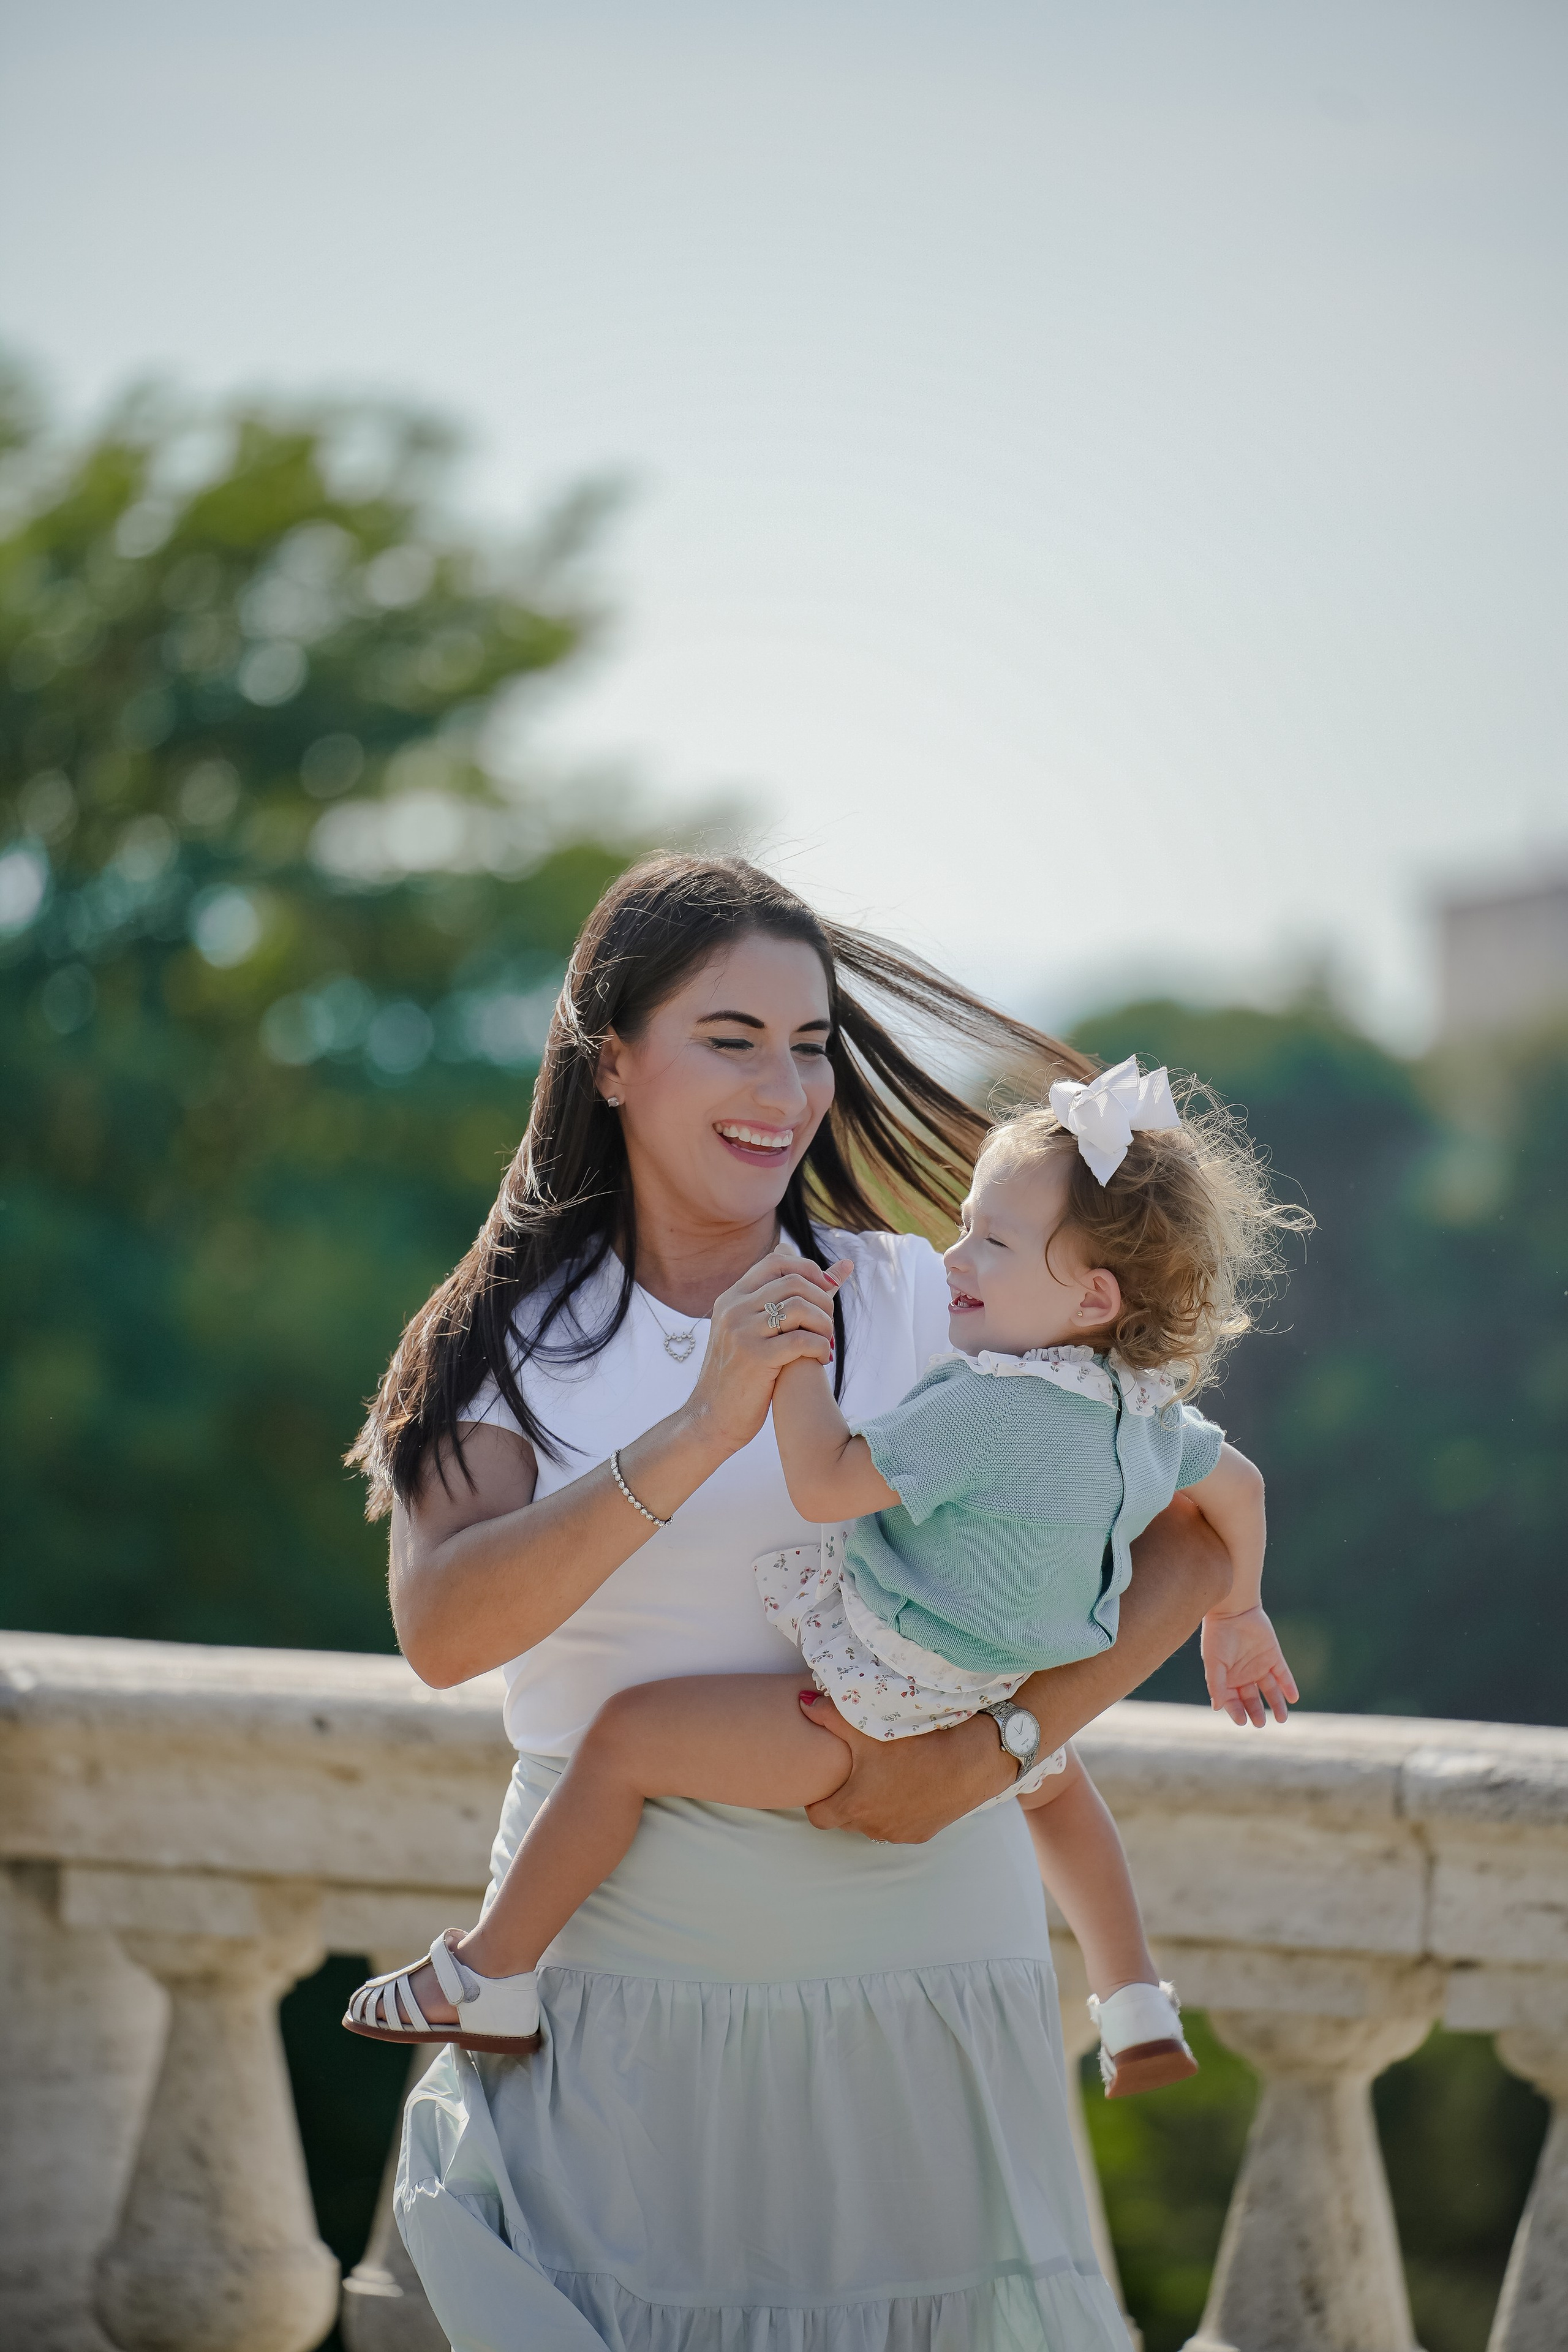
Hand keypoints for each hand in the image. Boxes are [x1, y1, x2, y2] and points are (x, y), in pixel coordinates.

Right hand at [684, 1252, 851, 1457]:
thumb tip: (838, 1269)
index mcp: (731, 1298)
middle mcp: (733, 1309)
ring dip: (824, 1324)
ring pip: (799, 1307)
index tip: (827, 1290)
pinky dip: (820, 1347)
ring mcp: (741, 1332)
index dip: (808, 1269)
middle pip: (793, 1281)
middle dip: (822, 1299)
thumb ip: (788, 1300)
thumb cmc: (741, 1376)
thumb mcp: (754, 1331)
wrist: (711, 1420)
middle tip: (828, 1324)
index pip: (775, 1261)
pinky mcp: (754, 1358)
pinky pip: (801, 1340)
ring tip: (826, 1343)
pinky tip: (822, 1360)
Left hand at [800, 1696, 1014, 1841]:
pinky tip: (910, 1786)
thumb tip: (802, 1702)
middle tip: (857, 1773)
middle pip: (845, 1820)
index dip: (818, 1800)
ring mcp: (899, 1833)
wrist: (969, 1762)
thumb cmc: (916, 1744)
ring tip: (885, 1777)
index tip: (827, 1782)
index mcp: (854, 1805)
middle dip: (846, 1800)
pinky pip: (900, 1826)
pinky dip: (899, 1811)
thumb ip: (828, 1715)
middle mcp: (873, 1826)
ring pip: (873, 1824)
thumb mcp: (867, 1726)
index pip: (818, 1817)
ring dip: (874, 1807)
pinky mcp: (922, 1834)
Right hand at [1201, 1604, 1298, 1726]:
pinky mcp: (1273, 1656)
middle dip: (1256, 1711)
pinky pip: (1283, 1675)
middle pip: (1252, 1698)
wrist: (1234, 1610)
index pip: (1232, 1701)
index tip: (1242, 1722)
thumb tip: (1216, 1708)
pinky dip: (1288, 1686)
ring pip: (1270, 1690)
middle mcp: (1244, 1674)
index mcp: (1227, 1678)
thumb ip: (1216, 1684)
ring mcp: (1259, 1666)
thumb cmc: (1218, 1635)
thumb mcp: (1214, 1662)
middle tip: (1261, 1723)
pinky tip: (1293, 1698)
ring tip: (1282, 1719)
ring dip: (1276, 1704)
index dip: (1236, 1712)